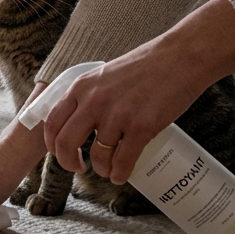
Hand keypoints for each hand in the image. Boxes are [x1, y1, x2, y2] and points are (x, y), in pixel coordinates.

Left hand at [43, 0, 234, 183]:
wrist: (182, 57)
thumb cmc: (146, 65)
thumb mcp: (105, 74)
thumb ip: (90, 95)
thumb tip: (80, 121)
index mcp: (82, 87)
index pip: (52, 122)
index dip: (53, 145)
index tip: (62, 153)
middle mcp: (94, 101)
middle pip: (66, 144)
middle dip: (68, 163)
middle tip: (79, 168)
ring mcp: (118, 115)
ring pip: (98, 156)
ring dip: (101, 169)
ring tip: (108, 170)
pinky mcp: (142, 127)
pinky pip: (123, 161)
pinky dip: (120, 174)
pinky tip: (122, 176)